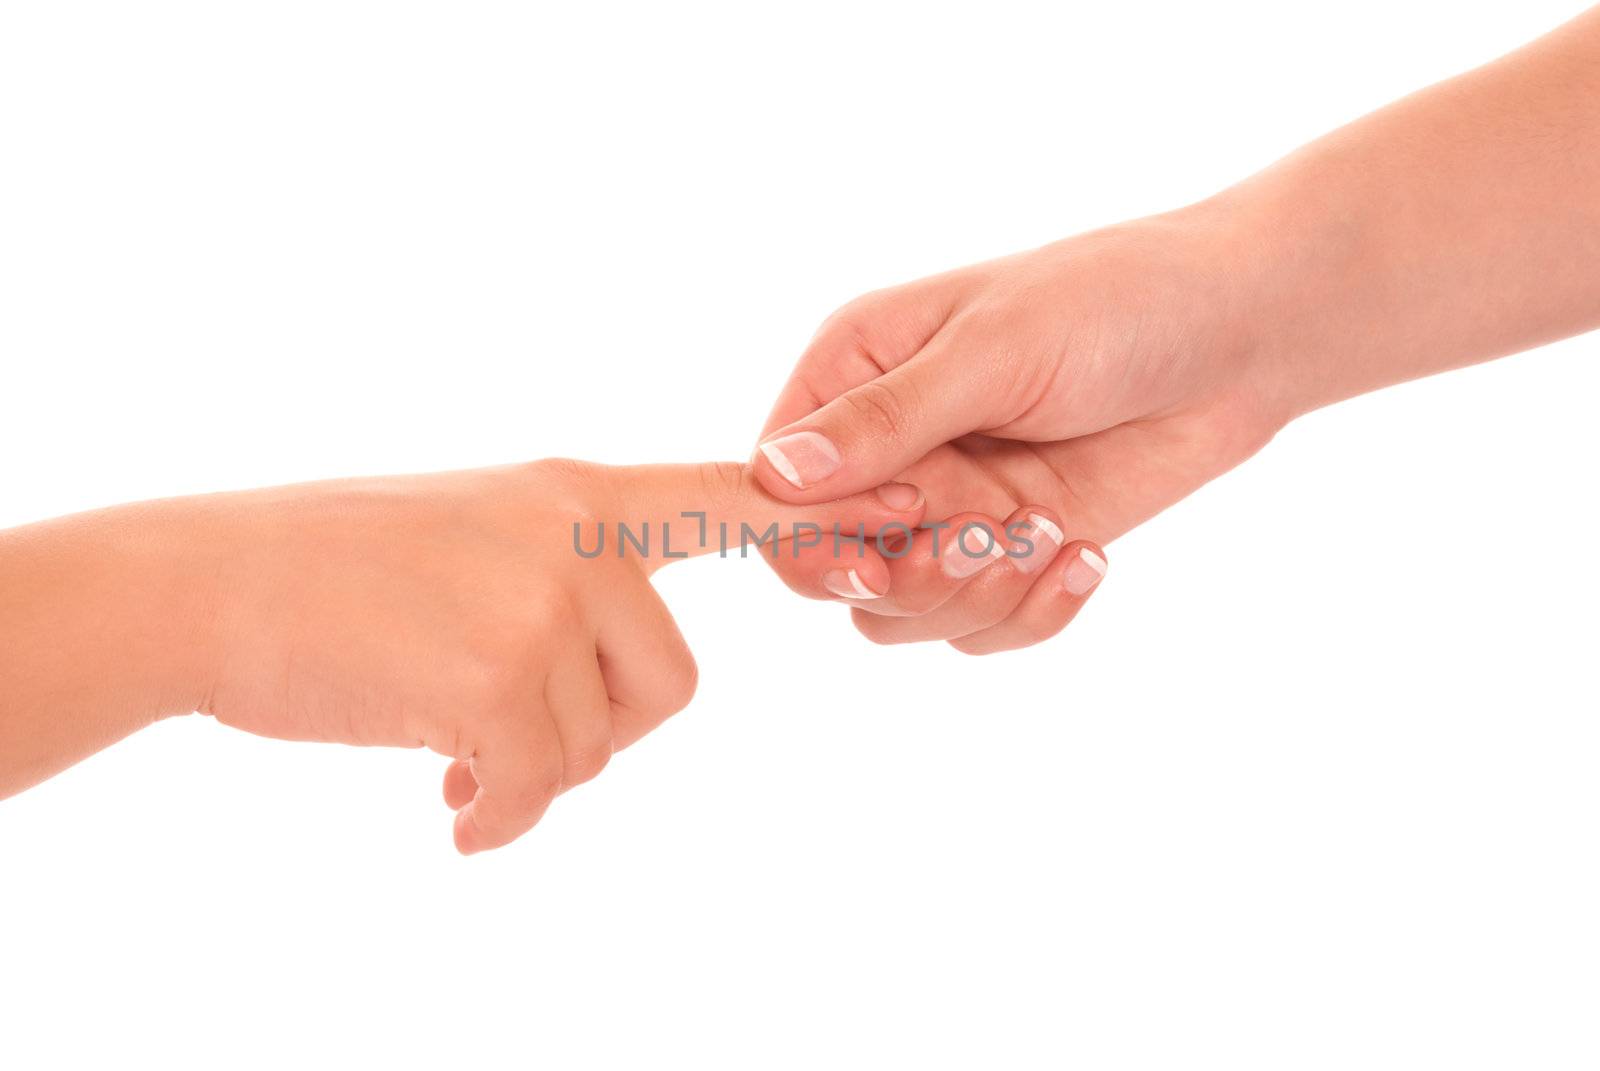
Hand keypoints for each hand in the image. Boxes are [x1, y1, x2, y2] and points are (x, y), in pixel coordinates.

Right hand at [0, 459, 922, 851]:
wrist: (210, 583)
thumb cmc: (331, 567)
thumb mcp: (468, 530)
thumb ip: (554, 572)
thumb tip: (593, 669)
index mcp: (577, 493)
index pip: (728, 495)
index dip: (827, 516)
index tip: (925, 510)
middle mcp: (576, 532)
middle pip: (672, 678)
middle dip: (604, 730)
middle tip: (516, 746)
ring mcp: (540, 597)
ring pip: (604, 735)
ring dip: (539, 770)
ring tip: (464, 771)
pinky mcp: (497, 672)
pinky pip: (540, 781)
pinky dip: (501, 815)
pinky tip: (451, 816)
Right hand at [752, 208, 1287, 652]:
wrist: (1240, 335)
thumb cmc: (1113, 303)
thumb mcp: (994, 349)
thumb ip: (888, 418)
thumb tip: (776, 476)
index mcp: (855, 375)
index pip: (775, 486)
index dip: (820, 527)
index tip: (909, 507)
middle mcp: (888, 449)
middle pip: (830, 566)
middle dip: (910, 571)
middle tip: (986, 535)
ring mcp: (948, 506)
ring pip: (898, 614)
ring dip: (972, 596)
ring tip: (1048, 536)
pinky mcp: (1008, 550)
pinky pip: (976, 628)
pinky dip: (1028, 613)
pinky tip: (1085, 557)